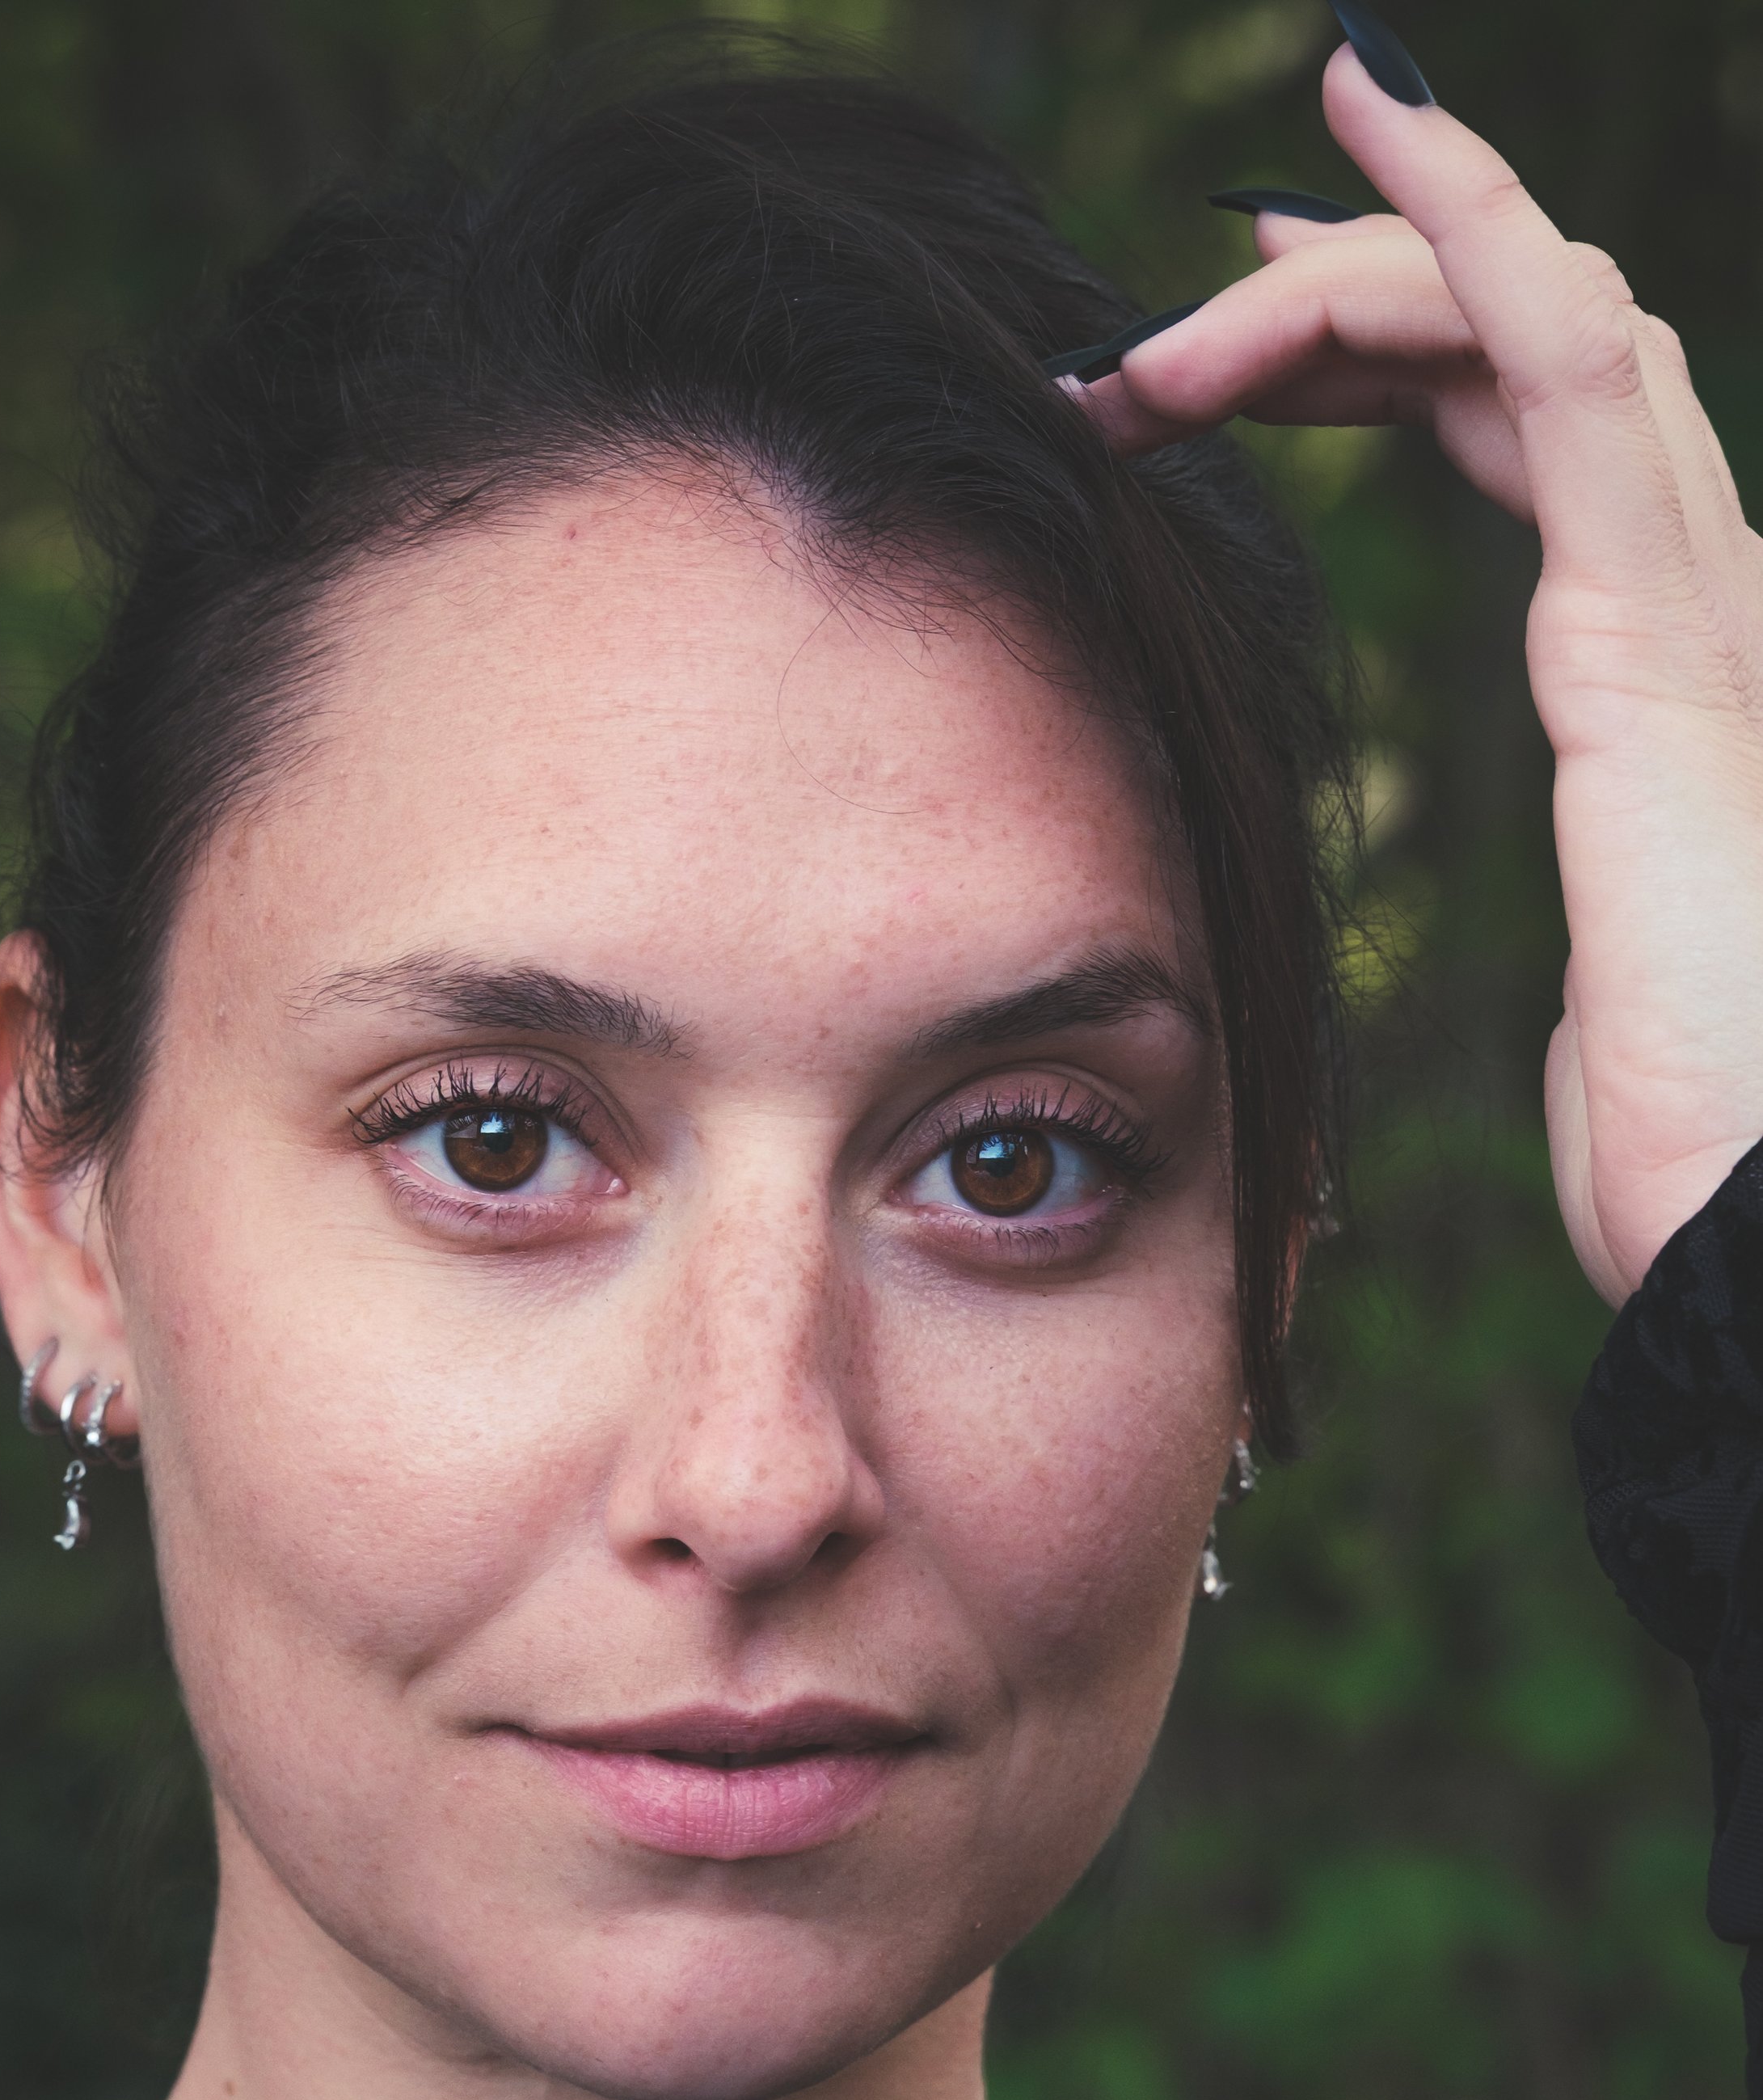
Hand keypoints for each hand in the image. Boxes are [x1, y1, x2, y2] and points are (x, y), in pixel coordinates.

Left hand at [1085, 41, 1762, 1303]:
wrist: (1754, 1211)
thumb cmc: (1692, 1143)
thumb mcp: (1606, 1010)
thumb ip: (1593, 938)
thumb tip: (1571, 960)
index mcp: (1666, 677)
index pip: (1526, 439)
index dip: (1380, 358)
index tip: (1228, 345)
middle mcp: (1697, 599)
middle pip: (1519, 354)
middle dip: (1335, 303)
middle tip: (1160, 319)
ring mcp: (1697, 595)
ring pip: (1537, 320)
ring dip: (1341, 278)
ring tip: (1165, 311)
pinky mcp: (1663, 624)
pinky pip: (1561, 357)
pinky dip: (1465, 225)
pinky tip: (1366, 124)